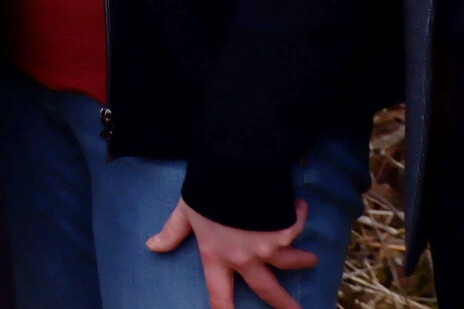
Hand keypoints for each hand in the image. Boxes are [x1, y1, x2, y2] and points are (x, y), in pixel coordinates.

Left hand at [147, 197, 315, 308]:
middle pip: (266, 290)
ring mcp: (266, 247)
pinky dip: (298, 216)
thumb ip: (172, 231)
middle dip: (283, 304)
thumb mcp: (185, 211)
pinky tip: (299, 208)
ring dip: (302, 260)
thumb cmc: (205, 189)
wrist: (232, 168)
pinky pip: (295, 227)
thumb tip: (151, 245)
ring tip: (311, 259)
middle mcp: (243, 258)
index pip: (218, 294)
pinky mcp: (283, 230)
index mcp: (216, 256)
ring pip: (290, 262)